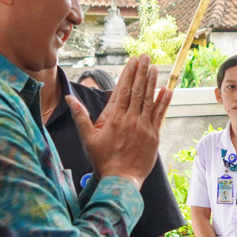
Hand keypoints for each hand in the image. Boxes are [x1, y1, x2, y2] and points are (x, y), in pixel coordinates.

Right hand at [68, 55, 172, 188]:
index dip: (129, 74)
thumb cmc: (103, 160)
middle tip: (146, 57)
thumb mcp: (87, 138)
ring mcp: (143, 127)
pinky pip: (160, 115)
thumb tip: (69, 98)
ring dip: (153, 83)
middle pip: (138, 91)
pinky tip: (167, 90)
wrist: (121, 179)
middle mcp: (130, 120)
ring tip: (155, 68)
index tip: (133, 62)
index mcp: (115, 119)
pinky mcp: (153, 136)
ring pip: (149, 100)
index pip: (123, 91)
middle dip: (142, 72)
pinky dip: (164, 102)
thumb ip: (80, 116)